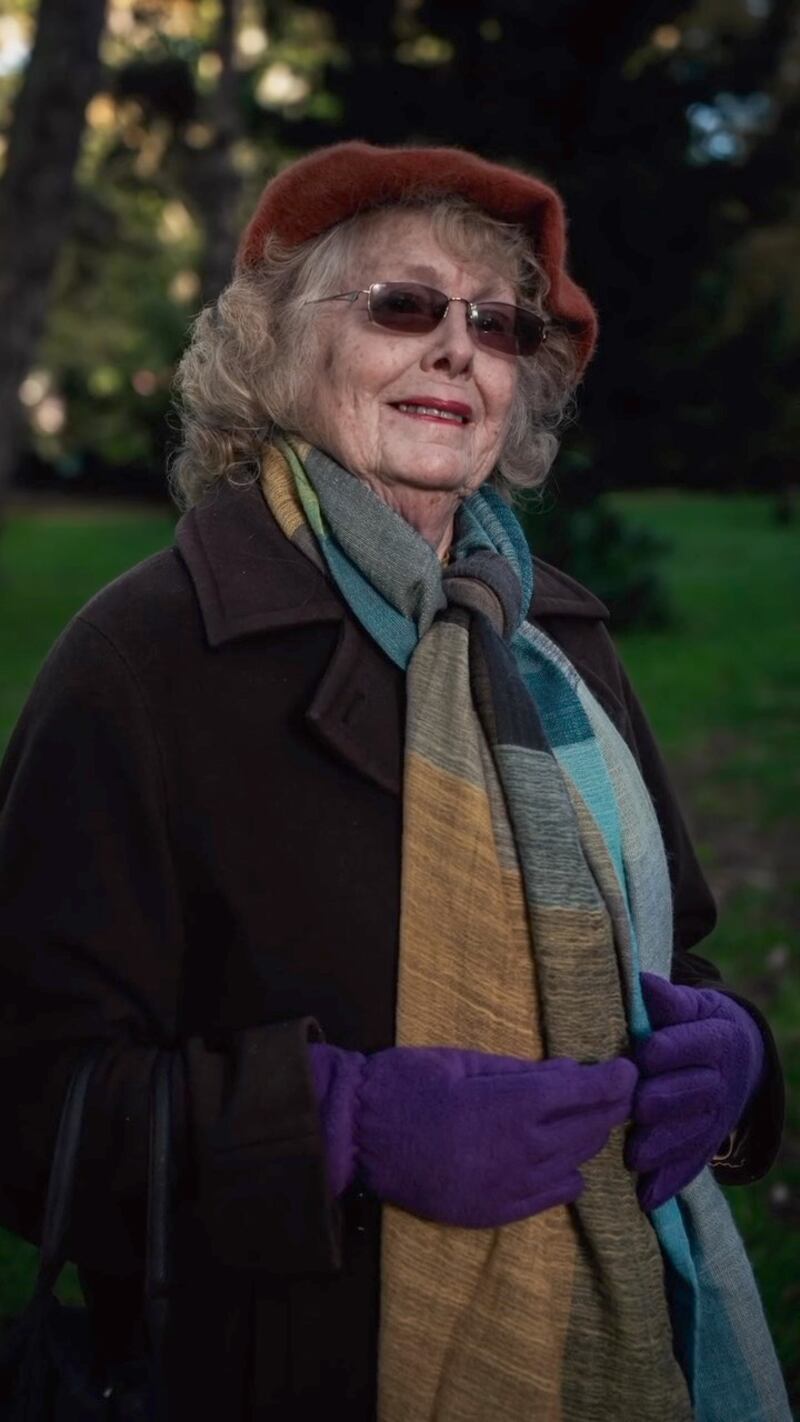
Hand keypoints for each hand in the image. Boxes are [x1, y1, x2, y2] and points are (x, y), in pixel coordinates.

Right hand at [310, 1043, 636, 1227]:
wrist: (358, 1135)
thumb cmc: (409, 1083)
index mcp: (519, 1104)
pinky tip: (552, 1156)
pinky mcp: (497, 1213)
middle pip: (592, 1129)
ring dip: (584, 1138)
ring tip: (577, 1119)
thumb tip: (571, 1074)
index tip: (629, 1069)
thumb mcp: (468, 1060)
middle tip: (607, 1089)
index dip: (619, 1080)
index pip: (592, 1094)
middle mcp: (526, 1150)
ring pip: (578, 1162)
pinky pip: (555, 1194)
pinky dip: (564, 1172)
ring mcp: (513, 1187)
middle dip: (606, 1106)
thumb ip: (524, 1071)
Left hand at [626, 973, 765, 1210]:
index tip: (644, 1054)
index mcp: (719, 1039)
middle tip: (637, 1108)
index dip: (669, 1050)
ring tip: (633, 1156)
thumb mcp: (692, 1004)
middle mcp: (722, 1081)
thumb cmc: (697, 1022)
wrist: (738, 1054)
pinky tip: (646, 1198)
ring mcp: (718, 1116)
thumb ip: (669, 1001)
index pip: (697, 1044)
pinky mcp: (708, 1143)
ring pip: (694, 1134)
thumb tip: (645, 984)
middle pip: (696, 1093)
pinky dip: (670, 1182)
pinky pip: (693, 1164)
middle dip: (666, 1101)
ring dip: (665, 1147)